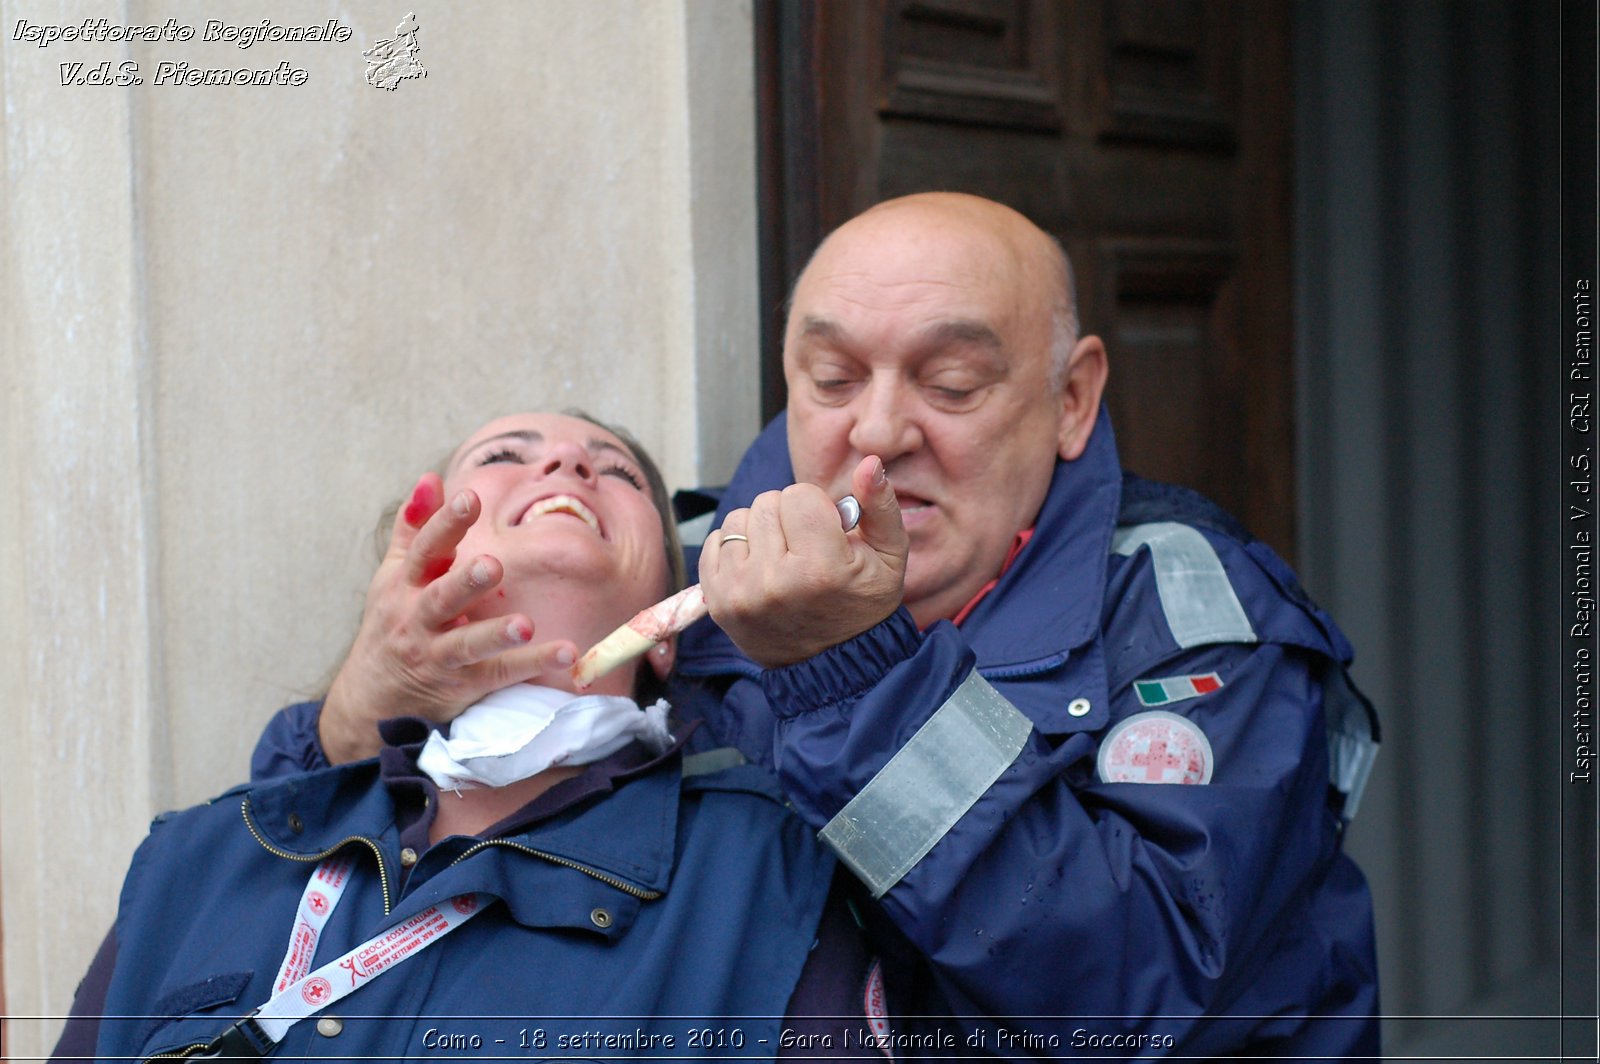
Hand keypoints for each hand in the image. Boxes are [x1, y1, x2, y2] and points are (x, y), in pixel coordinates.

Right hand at [318, 473, 577, 762]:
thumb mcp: (395, 574)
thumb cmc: (393, 621)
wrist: (372, 697)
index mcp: (405, 585)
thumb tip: (432, 477)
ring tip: (525, 624)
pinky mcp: (461, 685)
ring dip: (495, 633)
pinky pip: (498, 673)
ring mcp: (438, 655)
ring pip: (466, 644)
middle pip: (441, 598)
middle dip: (465, 581)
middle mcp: (417, 618)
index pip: (424, 550)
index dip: (445, 523)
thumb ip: (415, 527)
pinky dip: (531, 664)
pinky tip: (566, 653)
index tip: (469, 497)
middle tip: (493, 564)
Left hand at [700, 456, 908, 667]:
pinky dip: (737, 547)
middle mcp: (775, 583)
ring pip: (739, 518)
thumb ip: (880, 506)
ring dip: (761, 531)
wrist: (832, 663)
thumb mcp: (889, 556)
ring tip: (783, 560)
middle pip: (767, 502)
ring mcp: (740, 594)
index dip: (816, 509)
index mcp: (819, 569)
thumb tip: (868, 462)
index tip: (827, 537)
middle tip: (806, 551)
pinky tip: (760, 568)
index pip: (799, 495)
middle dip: (788, 518)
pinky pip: (715, 541)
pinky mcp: (717, 602)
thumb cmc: (862, 603)